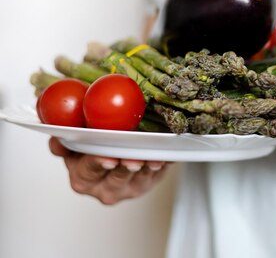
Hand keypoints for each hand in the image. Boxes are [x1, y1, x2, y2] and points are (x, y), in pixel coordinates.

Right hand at [49, 137, 170, 204]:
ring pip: (140, 177)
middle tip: (132, 159)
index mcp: (83, 180)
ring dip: (147, 166)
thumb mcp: (72, 147)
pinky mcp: (150, 183)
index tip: (107, 158)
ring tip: (152, 158)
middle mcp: (106, 189)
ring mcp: (130, 188)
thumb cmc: (91, 151)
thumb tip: (58, 137)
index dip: (98, 163)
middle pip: (117, 178)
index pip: (90, 171)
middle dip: (126, 168)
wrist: (113, 156)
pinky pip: (159, 174)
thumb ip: (63, 143)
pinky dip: (163, 164)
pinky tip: (166, 155)